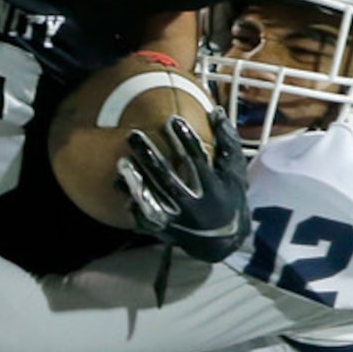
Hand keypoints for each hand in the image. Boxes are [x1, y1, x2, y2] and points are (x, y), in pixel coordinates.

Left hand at [115, 105, 250, 261]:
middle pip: (168, 178)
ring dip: (136, 180)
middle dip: (150, 157)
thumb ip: (227, 142)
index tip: (172, 120)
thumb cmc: (229, 197)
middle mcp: (193, 204)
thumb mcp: (235, 172)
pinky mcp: (163, 230)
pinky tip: (117, 183)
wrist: (222, 241)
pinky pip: (142, 216)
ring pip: (152, 199)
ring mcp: (176, 219)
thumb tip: (215, 111)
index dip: (185, 140)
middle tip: (133, 135)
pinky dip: (129, 200)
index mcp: (212, 187)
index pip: (197, 160)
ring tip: (122, 161)